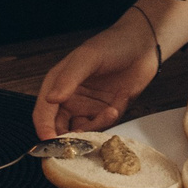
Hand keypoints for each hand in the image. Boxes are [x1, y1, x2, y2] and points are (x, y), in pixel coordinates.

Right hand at [34, 7, 162, 138]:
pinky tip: (118, 102)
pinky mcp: (105, 112)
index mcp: (58, 83)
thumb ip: (69, 79)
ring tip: (110, 110)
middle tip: (82, 140)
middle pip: (59, 128)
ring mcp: (88, 106)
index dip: (44, 129)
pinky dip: (110, 119)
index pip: (44, 112)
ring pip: (82, 131)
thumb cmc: (113, 44)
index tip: (50, 144)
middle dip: (69, 137)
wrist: (143, 45)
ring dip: (95, 126)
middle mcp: (70, 98)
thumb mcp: (88, 57)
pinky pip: (103, 126)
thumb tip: (50, 98)